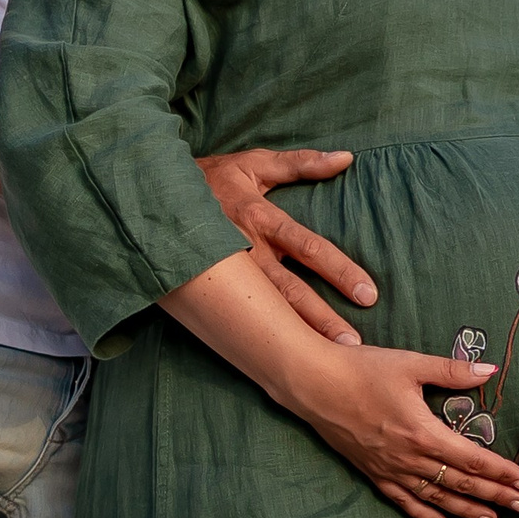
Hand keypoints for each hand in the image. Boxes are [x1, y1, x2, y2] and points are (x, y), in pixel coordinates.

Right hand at [197, 148, 377, 344]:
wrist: (151, 194)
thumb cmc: (211, 178)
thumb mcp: (254, 164)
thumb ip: (301, 163)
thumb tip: (346, 157)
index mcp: (259, 218)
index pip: (309, 248)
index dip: (339, 271)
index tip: (367, 294)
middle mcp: (244, 251)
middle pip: (290, 290)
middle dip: (321, 318)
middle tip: (352, 345)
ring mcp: (225, 275)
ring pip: (264, 310)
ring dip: (295, 334)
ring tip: (324, 359)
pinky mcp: (208, 290)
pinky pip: (236, 317)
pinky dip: (258, 338)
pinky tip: (277, 360)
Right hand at [281, 344, 518, 517]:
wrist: (315, 385)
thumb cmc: (363, 369)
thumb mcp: (411, 364)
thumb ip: (452, 371)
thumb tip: (489, 370)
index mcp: (423, 432)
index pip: (472, 460)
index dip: (502, 473)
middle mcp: (409, 458)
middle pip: (460, 483)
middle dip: (495, 496)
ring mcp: (390, 470)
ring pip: (436, 499)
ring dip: (468, 511)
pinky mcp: (374, 474)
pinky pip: (404, 502)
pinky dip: (426, 515)